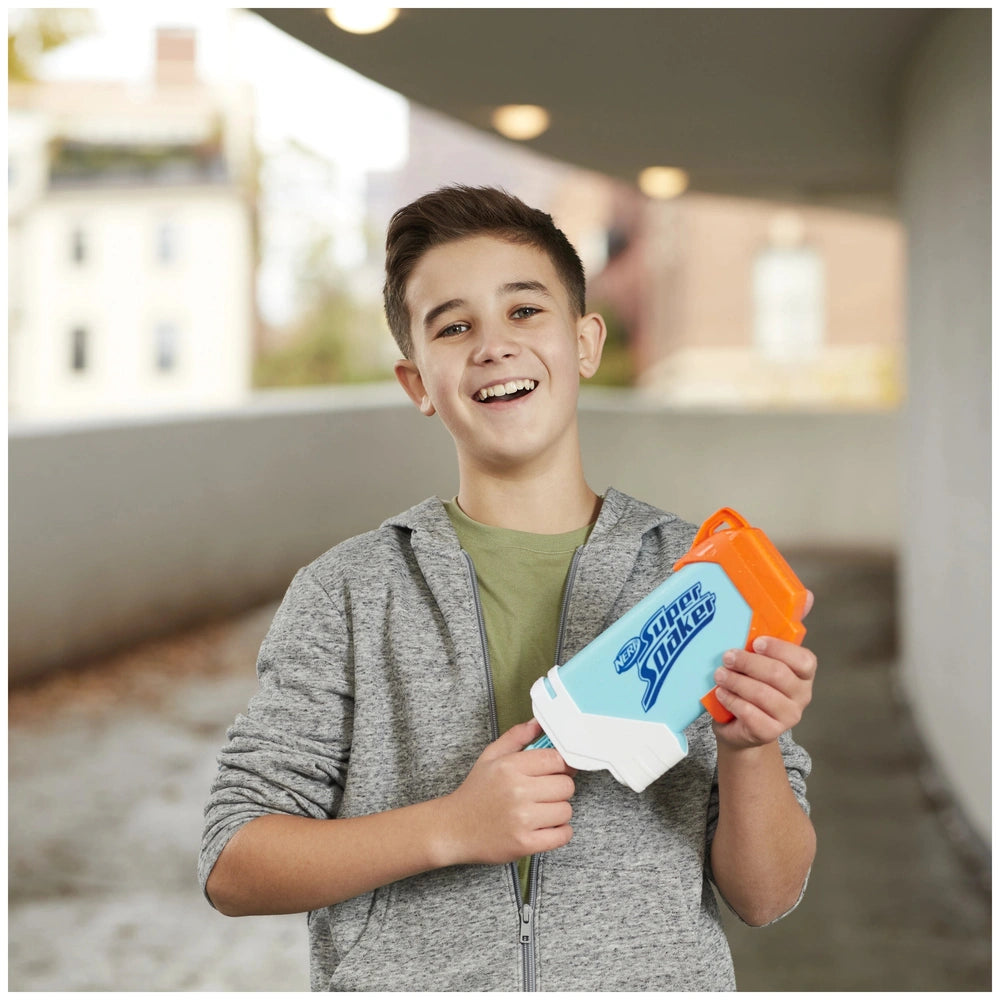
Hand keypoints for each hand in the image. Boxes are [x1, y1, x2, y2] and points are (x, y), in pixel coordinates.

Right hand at [439, 719, 574, 866]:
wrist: (453, 828)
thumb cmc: (475, 792)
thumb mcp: (490, 757)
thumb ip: (516, 737)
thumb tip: (538, 723)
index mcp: (510, 766)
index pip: (556, 759)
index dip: (561, 765)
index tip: (556, 770)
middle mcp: (517, 791)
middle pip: (566, 785)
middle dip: (559, 788)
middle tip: (545, 792)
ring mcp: (522, 819)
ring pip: (566, 810)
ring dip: (558, 811)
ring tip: (541, 810)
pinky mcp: (525, 843)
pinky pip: (563, 835)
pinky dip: (560, 832)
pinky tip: (545, 827)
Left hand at [711, 591, 816, 749]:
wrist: (740, 724)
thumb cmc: (752, 681)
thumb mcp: (764, 654)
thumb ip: (782, 626)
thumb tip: (808, 594)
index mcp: (803, 672)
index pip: (803, 660)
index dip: (779, 650)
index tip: (756, 642)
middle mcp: (801, 695)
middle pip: (778, 676)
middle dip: (748, 664)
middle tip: (727, 656)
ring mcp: (788, 716)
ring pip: (763, 695)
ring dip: (736, 682)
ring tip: (719, 675)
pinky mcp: (769, 732)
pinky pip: (752, 715)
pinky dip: (733, 701)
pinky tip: (721, 694)